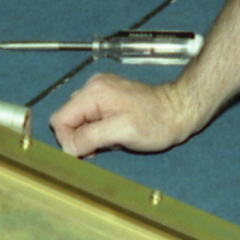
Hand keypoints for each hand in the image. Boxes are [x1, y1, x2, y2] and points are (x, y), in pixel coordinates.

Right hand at [49, 71, 199, 159]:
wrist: (179, 110)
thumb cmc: (157, 121)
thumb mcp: (122, 132)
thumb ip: (90, 137)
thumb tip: (68, 147)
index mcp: (93, 93)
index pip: (59, 119)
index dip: (68, 140)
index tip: (88, 151)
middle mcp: (93, 88)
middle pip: (68, 119)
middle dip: (82, 138)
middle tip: (104, 146)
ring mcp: (101, 92)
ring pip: (80, 120)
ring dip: (92, 135)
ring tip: (114, 138)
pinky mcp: (109, 98)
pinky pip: (92, 118)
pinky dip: (100, 130)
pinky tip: (116, 133)